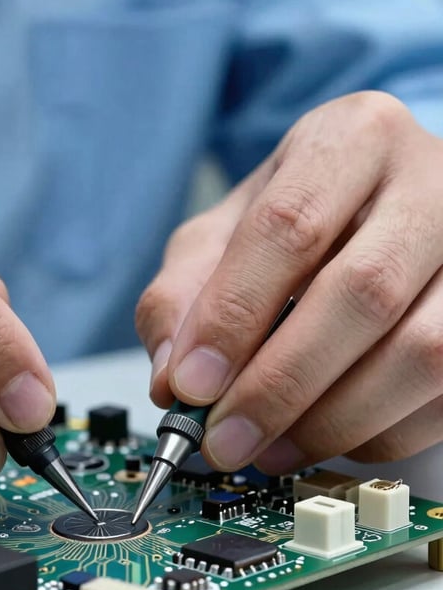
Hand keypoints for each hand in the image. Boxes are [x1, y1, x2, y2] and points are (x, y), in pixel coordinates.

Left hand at [137, 92, 442, 472]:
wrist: (376, 207)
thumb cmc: (292, 221)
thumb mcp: (219, 235)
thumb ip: (181, 296)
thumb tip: (173, 380)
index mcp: (350, 141)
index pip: (289, 225)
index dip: (234, 315)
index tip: (190, 385)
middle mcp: (431, 184)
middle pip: (362, 293)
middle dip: (280, 384)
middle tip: (222, 439)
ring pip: (421, 352)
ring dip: (331, 421)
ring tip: (265, 449)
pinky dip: (375, 435)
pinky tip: (320, 438)